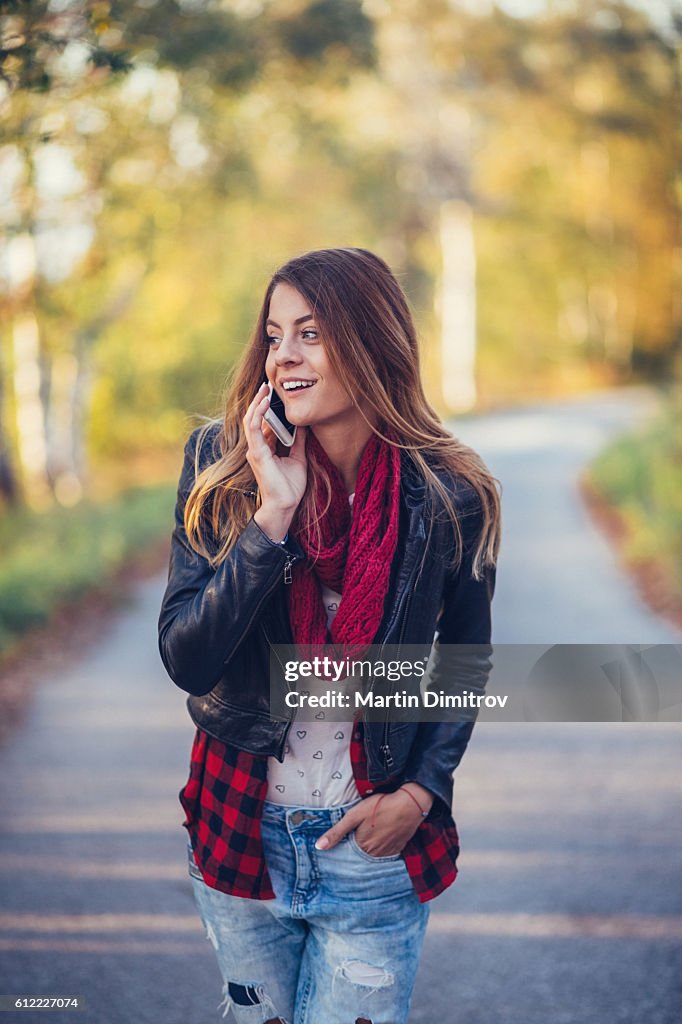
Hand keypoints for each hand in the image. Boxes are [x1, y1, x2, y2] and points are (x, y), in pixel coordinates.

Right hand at [244, 382, 306, 536]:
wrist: (286, 505)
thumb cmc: (290, 486)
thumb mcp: (298, 458)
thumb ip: (299, 442)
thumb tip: (304, 426)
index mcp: (265, 448)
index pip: (262, 422)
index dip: (266, 407)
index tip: (273, 392)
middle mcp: (256, 447)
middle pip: (253, 418)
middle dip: (259, 400)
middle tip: (267, 384)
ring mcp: (255, 450)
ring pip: (250, 420)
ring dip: (257, 403)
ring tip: (264, 389)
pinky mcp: (257, 454)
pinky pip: (253, 429)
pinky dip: (258, 414)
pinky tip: (263, 403)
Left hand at [315, 787, 431, 857]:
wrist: (410, 804)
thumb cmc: (380, 806)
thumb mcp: (354, 815)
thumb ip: (337, 832)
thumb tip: (318, 847)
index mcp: (361, 847)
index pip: (347, 853)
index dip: (344, 846)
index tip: (342, 841)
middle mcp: (374, 855)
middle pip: (360, 855)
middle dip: (356, 848)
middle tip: (357, 834)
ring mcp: (388, 853)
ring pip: (373, 855)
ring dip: (369, 849)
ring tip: (369, 835)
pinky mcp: (398, 849)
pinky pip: (386, 853)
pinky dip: (381, 848)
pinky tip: (381, 837)